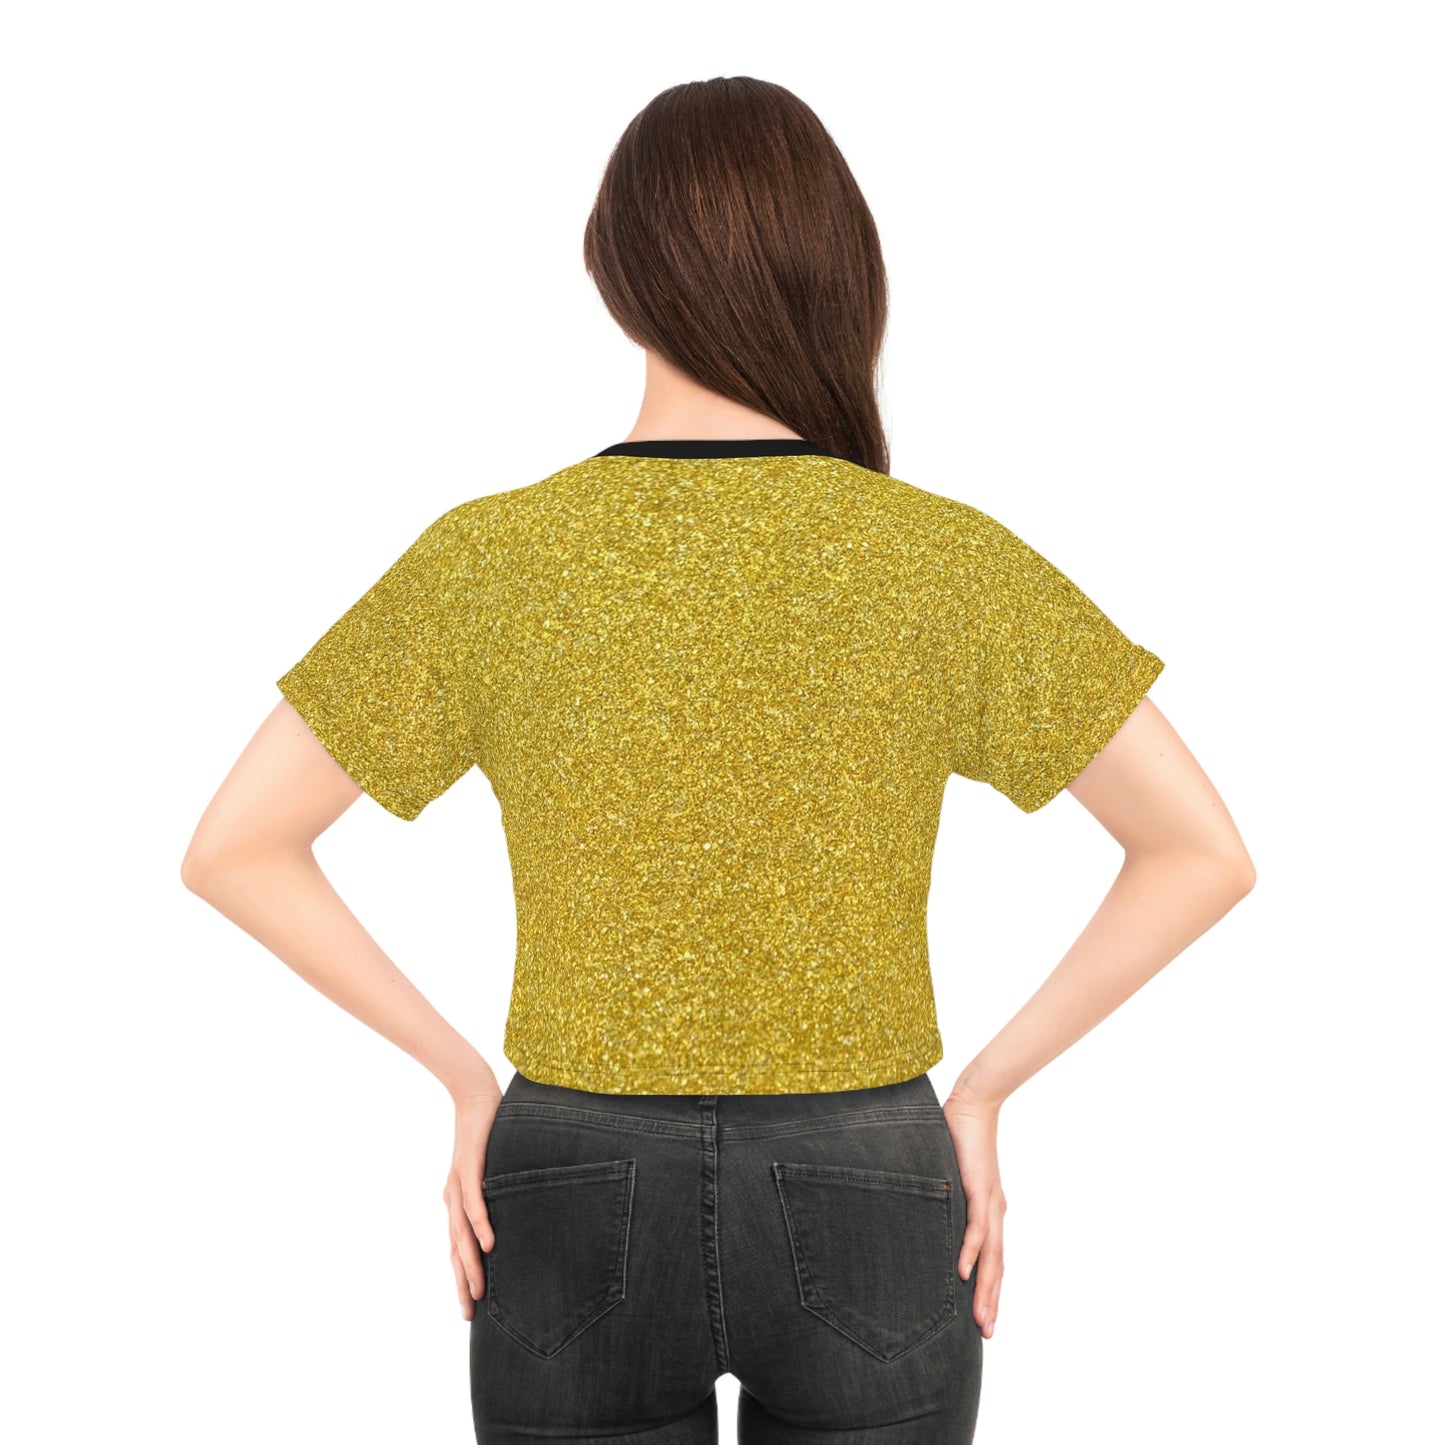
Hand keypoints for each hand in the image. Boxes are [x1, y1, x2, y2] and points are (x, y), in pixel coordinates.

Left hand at [443, 1077, 503, 1320]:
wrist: (475, 1093)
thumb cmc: (487, 1131)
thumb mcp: (492, 1169)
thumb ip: (497, 1192)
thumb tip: (512, 1216)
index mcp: (457, 1201)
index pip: (458, 1247)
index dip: (461, 1277)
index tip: (469, 1307)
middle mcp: (453, 1197)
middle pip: (456, 1249)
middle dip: (462, 1282)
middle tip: (469, 1313)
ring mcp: (458, 1183)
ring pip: (462, 1233)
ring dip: (470, 1263)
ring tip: (478, 1290)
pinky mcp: (469, 1166)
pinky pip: (473, 1202)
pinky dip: (480, 1224)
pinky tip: (489, 1243)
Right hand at [942, 1086, 1006, 1339]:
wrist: (973, 1104)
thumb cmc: (959, 1136)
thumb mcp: (951, 1176)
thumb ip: (944, 1197)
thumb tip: (926, 1210)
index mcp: (990, 1212)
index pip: (994, 1260)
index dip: (990, 1290)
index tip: (984, 1318)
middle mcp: (995, 1213)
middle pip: (997, 1267)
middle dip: (991, 1302)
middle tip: (986, 1333)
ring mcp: (990, 1202)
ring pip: (992, 1256)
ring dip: (986, 1289)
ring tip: (980, 1318)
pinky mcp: (979, 1188)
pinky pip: (976, 1226)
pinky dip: (971, 1251)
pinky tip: (963, 1271)